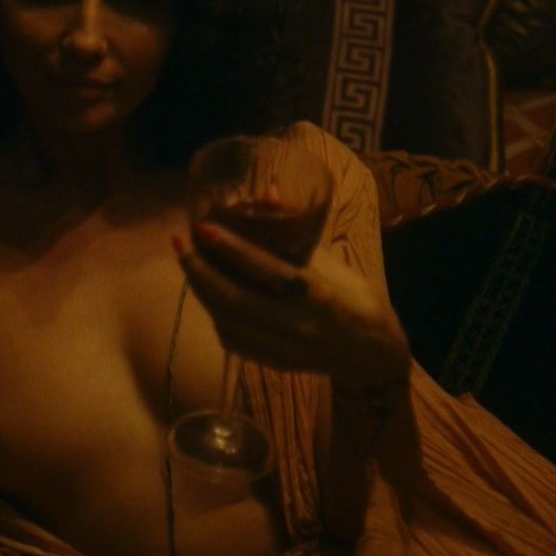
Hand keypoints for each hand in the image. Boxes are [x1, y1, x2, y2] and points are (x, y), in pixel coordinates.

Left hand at [174, 220, 409, 402]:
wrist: (375, 357)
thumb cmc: (356, 299)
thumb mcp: (333, 264)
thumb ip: (298, 233)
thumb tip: (268, 190)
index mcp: (319, 295)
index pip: (269, 271)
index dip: (232, 249)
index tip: (202, 226)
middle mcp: (299, 325)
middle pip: (236, 301)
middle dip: (201, 272)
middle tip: (181, 245)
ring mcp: (286, 349)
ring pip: (229, 323)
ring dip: (202, 293)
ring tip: (188, 264)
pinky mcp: (276, 364)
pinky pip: (235, 342)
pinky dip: (216, 317)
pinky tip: (207, 296)